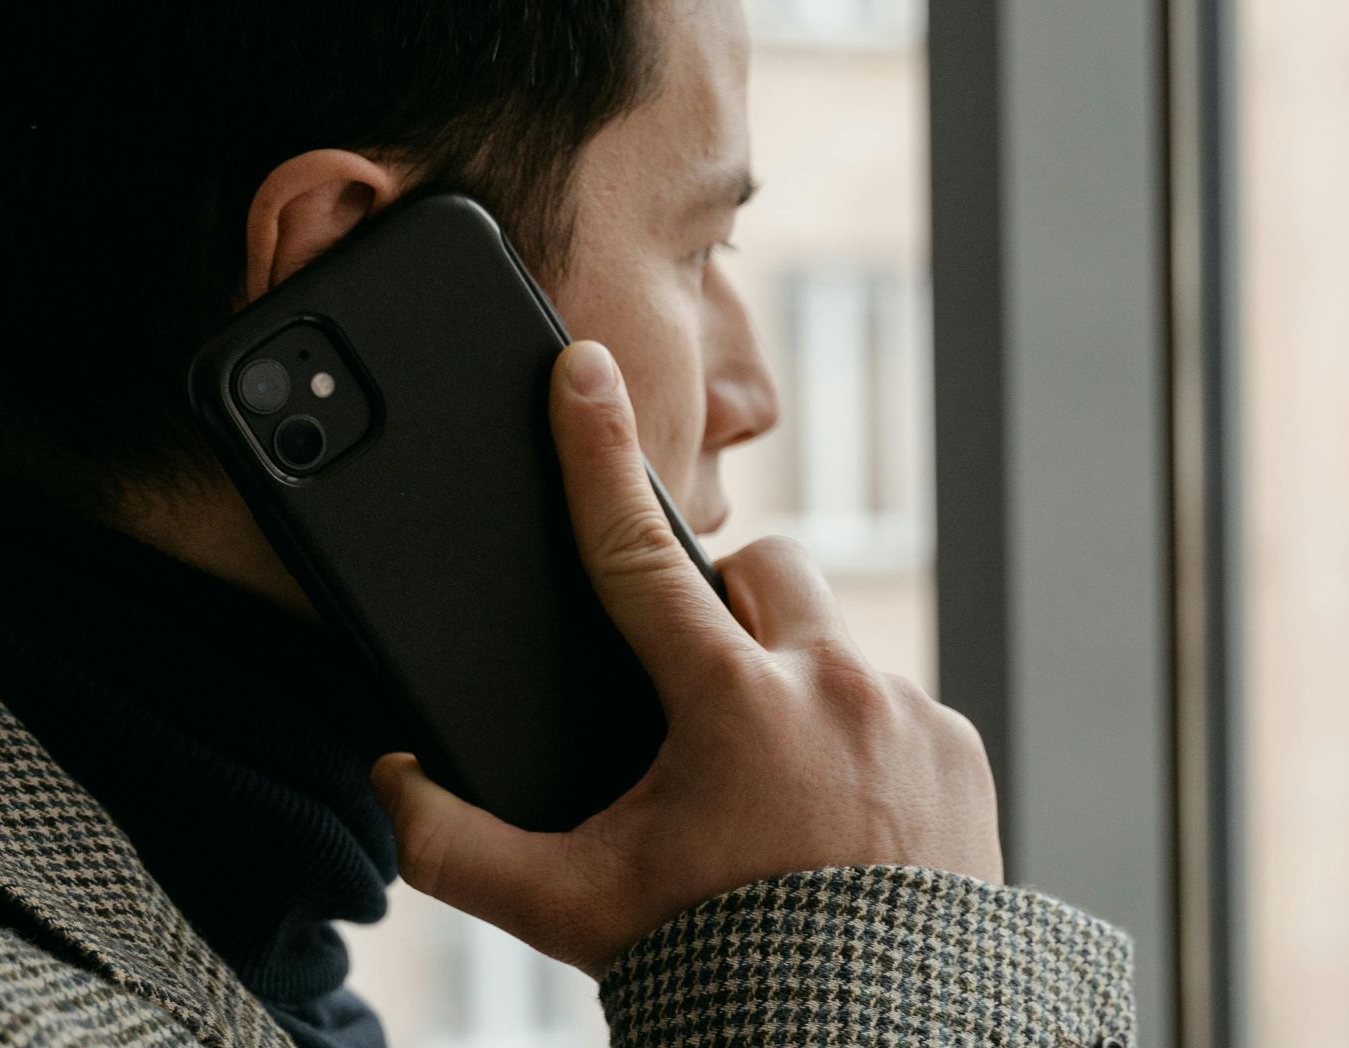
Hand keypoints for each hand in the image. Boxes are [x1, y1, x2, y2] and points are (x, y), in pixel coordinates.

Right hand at [371, 339, 1002, 978]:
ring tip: (772, 779)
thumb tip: (389, 786)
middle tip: (697, 692)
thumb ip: (459, 847)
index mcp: (728, 703)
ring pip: (831, 641)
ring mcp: (906, 715)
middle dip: (724, 606)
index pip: (637, 546)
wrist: (872, 1040)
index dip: (594, 450)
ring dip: (792, 680)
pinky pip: (896, 704)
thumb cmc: (721, 967)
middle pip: (764, 568)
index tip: (581, 368)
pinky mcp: (959, 754)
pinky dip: (860, 737)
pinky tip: (838, 812)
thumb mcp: (571, 912)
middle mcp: (829, 687)